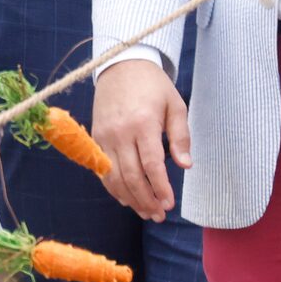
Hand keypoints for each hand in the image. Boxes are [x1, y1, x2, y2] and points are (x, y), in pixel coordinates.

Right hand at [90, 57, 189, 221]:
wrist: (120, 66)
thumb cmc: (153, 86)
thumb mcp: (175, 105)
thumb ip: (180, 136)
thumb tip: (185, 165)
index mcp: (143, 123)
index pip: (152, 165)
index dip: (161, 188)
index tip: (170, 203)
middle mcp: (120, 132)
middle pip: (132, 176)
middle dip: (146, 200)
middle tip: (159, 215)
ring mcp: (104, 136)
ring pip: (114, 177)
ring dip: (130, 199)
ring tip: (146, 212)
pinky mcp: (95, 138)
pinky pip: (102, 170)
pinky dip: (113, 187)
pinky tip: (125, 199)